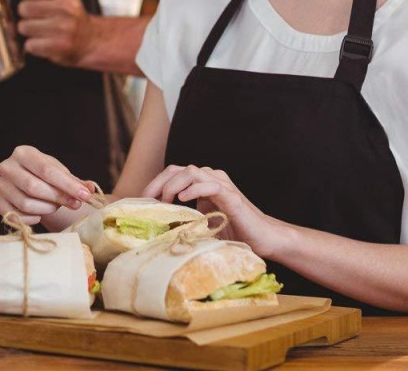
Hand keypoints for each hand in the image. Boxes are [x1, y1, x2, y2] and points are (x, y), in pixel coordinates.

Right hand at [0, 145, 95, 225]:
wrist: (27, 181)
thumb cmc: (46, 176)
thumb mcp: (60, 173)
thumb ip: (75, 181)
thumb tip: (90, 189)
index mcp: (24, 153)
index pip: (46, 170)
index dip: (67, 185)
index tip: (85, 195)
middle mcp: (7, 166)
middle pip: (34, 187)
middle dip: (58, 198)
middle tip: (74, 204)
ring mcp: (0, 184)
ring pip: (25, 203)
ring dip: (46, 208)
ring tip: (55, 206)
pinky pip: (15, 216)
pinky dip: (31, 218)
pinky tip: (40, 214)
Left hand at [12, 0, 94, 66]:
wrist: (89, 38)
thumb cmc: (67, 12)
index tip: (40, 1)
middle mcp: (68, 5)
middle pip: (24, 8)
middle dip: (27, 15)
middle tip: (43, 18)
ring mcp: (65, 26)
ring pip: (24, 27)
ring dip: (29, 31)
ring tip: (44, 30)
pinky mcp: (60, 45)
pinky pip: (30, 45)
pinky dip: (34, 46)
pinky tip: (46, 42)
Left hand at [143, 165, 276, 256]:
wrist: (264, 238)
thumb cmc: (233, 233)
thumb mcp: (202, 224)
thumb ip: (185, 218)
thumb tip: (157, 226)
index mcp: (203, 183)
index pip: (174, 173)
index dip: (156, 183)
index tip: (143, 201)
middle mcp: (211, 179)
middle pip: (178, 169)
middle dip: (159, 182)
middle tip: (147, 201)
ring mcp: (221, 185)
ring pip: (191, 171)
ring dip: (173, 184)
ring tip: (164, 201)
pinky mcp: (231, 196)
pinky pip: (209, 184)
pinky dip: (193, 189)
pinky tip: (182, 200)